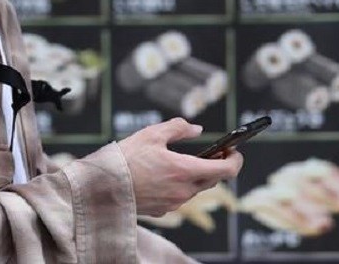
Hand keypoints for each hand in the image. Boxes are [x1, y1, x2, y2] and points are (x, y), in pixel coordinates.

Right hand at [117, 117, 243, 216]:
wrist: (102, 186)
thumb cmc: (125, 159)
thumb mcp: (152, 133)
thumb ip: (178, 128)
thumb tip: (196, 129)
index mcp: (185, 170)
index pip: (226, 170)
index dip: (235, 160)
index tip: (234, 151)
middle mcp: (184, 190)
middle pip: (212, 180)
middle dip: (215, 165)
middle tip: (212, 152)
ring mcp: (174, 203)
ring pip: (195, 189)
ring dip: (195, 176)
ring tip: (183, 162)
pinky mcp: (162, 210)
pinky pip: (179, 197)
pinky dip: (178, 185)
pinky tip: (163, 175)